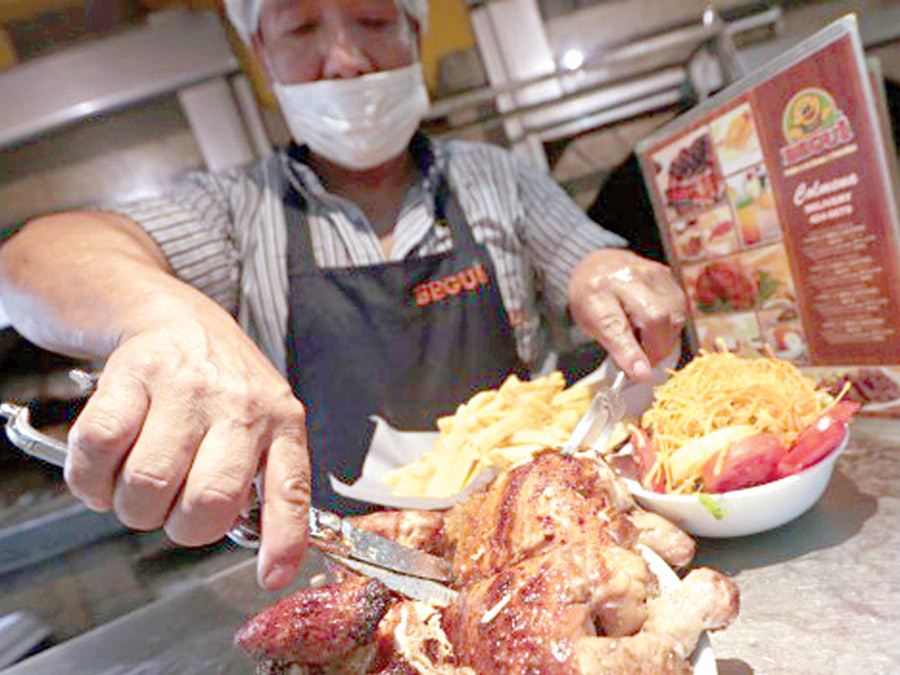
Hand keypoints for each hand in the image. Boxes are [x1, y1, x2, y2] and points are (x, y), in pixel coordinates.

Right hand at [63, 316, 309, 589]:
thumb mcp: (265, 422)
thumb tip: (268, 553)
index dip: (282, 539)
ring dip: (132, 506)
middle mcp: (239, 404)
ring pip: (149, 483)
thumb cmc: (224, 384)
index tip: (271, 575)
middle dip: (181, 527)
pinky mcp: (132, 374)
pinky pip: (99, 448)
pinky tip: (106, 470)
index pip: (290, 488)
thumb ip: (267, 480)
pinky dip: (91, 478)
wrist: (180, 319)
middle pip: (207, 500)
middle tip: (174, 510)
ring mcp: (185, 387)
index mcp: (281, 422)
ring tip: (140, 486)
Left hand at [567, 249, 686, 381]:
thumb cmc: (592, 301)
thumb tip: (640, 373)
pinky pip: (679, 307)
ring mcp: (648, 271)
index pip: (615, 325)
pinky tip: (658, 330)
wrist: (599, 264)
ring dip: (666, 340)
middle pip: (653, 317)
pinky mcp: (666, 273)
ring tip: (650, 346)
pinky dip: (672, 327)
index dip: (630, 352)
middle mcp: (623, 277)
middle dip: (655, 349)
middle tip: (647, 364)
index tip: (643, 374)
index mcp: (594, 292)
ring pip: (672, 314)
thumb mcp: (588, 324)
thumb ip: (613, 346)